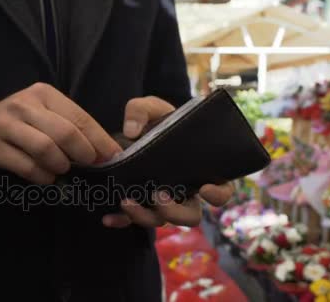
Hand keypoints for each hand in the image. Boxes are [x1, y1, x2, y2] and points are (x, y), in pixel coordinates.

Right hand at [0, 83, 121, 183]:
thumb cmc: (24, 120)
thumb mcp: (47, 112)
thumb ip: (73, 126)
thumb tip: (106, 152)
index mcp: (43, 93)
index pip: (79, 117)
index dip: (99, 139)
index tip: (113, 156)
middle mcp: (23, 105)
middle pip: (64, 132)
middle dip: (83, 152)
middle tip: (91, 165)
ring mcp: (5, 125)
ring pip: (44, 148)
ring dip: (61, 164)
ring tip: (64, 169)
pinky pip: (25, 166)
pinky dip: (42, 176)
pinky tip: (47, 177)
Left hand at [102, 96, 234, 227]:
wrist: (133, 130)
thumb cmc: (154, 120)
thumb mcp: (150, 107)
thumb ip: (141, 110)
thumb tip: (132, 131)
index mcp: (199, 171)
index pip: (222, 191)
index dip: (218, 195)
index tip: (205, 188)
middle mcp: (184, 192)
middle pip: (190, 217)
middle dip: (174, 213)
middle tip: (158, 195)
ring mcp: (162, 201)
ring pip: (161, 221)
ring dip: (145, 217)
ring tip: (126, 200)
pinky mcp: (140, 204)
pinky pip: (132, 221)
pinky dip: (121, 221)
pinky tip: (108, 218)